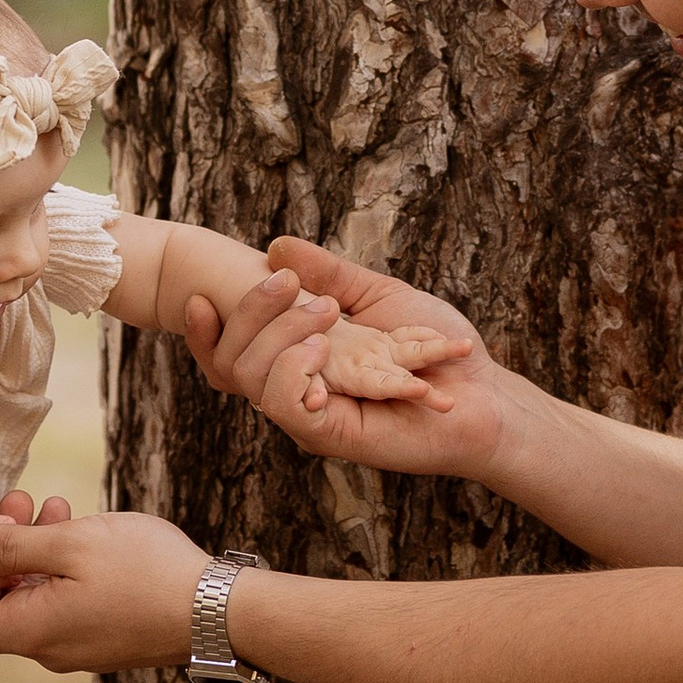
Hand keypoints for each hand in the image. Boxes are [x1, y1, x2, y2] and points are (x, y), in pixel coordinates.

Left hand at [0, 509, 206, 673]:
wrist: (217, 612)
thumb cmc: (145, 573)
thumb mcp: (71, 544)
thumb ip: (10, 547)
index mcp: (32, 632)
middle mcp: (50, 649)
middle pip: (2, 605)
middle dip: (4, 549)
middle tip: (21, 502)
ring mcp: (79, 647)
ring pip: (37, 599)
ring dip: (38, 552)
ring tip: (56, 506)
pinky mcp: (105, 639)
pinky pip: (67, 606)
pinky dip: (65, 570)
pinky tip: (85, 533)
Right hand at [186, 239, 507, 482]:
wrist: (484, 394)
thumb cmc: (441, 349)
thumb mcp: (378, 297)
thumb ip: (328, 274)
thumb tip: (275, 247)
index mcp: (299, 361)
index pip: (230, 350)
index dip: (202, 329)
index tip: (199, 296)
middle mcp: (296, 391)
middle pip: (231, 362)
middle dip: (251, 314)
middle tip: (290, 285)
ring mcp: (309, 417)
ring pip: (252, 382)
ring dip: (279, 337)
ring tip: (322, 315)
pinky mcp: (330, 436)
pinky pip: (287, 407)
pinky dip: (295, 374)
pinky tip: (320, 351)